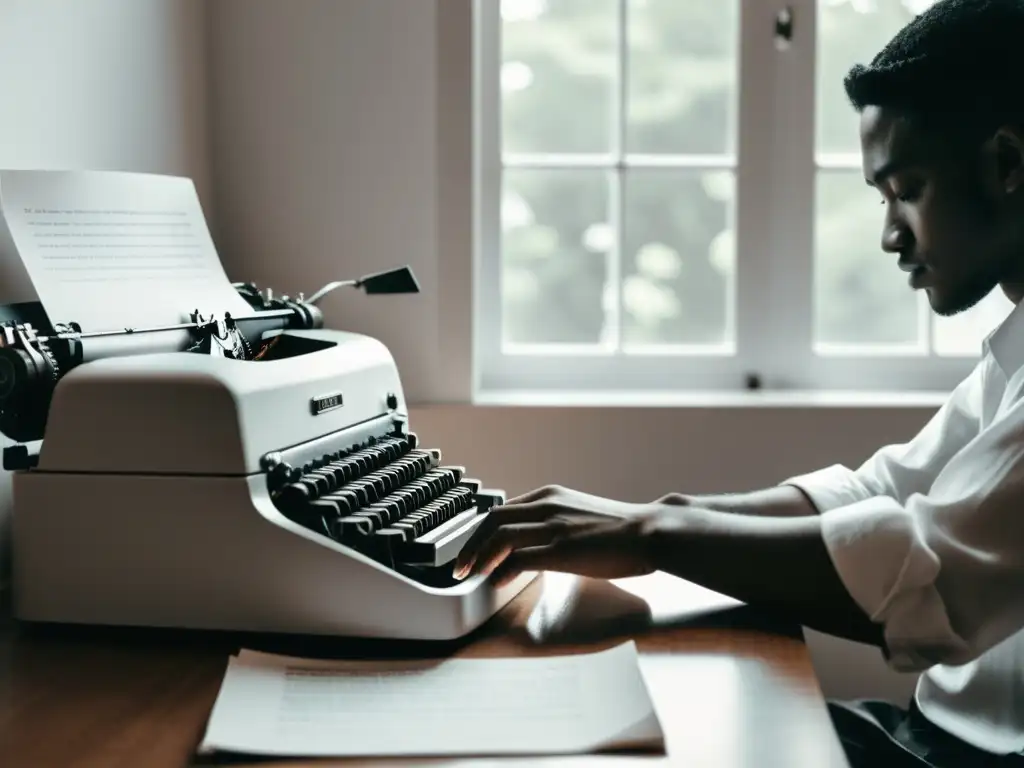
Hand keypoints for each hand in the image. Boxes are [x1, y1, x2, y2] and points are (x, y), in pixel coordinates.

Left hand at [453, 485, 657, 586]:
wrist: (649, 532)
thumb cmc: (620, 530)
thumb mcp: (578, 515)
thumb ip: (554, 522)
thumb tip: (533, 544)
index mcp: (549, 496)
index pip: (502, 510)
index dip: (481, 531)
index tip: (472, 549)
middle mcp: (546, 506)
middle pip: (492, 520)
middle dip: (470, 544)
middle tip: (460, 566)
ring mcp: (553, 527)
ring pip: (499, 536)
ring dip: (479, 557)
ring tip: (471, 575)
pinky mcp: (562, 549)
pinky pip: (520, 558)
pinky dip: (502, 570)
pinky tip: (497, 582)